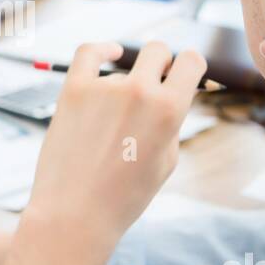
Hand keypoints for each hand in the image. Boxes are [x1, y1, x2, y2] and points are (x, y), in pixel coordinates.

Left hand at [0, 40, 205, 264]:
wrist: (75, 215)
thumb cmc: (124, 196)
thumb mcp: (166, 161)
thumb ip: (171, 122)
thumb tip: (170, 92)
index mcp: (170, 110)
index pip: (191, 61)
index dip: (191, 66)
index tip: (185, 72)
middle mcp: (139, 92)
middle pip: (158, 50)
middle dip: (161, 63)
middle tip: (156, 82)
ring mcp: (104, 88)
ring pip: (123, 69)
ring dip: (125, 85)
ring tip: (112, 128)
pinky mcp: (74, 90)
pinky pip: (89, 53)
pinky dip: (102, 49)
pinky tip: (110, 52)